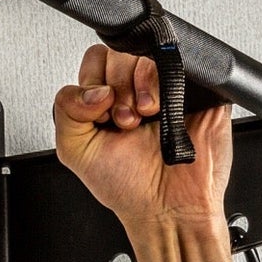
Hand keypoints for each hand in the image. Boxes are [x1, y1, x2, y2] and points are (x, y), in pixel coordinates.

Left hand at [54, 45, 232, 228]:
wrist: (170, 208)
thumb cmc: (128, 186)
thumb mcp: (76, 151)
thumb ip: (66, 110)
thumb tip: (93, 89)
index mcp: (105, 100)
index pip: (96, 61)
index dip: (95, 82)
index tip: (101, 113)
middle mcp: (135, 91)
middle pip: (121, 53)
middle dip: (118, 88)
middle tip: (125, 121)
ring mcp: (166, 88)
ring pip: (148, 53)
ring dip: (141, 86)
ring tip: (145, 118)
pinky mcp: (196, 90)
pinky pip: (182, 63)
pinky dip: (168, 81)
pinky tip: (164, 110)